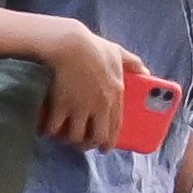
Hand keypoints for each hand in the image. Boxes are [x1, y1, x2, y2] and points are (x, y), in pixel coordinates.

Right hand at [35, 22, 139, 153]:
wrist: (70, 44)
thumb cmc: (94, 47)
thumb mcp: (119, 52)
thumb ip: (134, 63)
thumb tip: (146, 71)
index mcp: (116, 95)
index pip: (116, 126)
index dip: (109, 141)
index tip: (104, 147)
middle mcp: (100, 105)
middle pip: (96, 136)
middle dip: (88, 144)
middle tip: (82, 145)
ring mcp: (80, 107)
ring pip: (75, 136)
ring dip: (69, 139)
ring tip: (63, 137)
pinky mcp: (62, 105)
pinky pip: (54, 128)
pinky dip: (49, 131)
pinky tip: (46, 130)